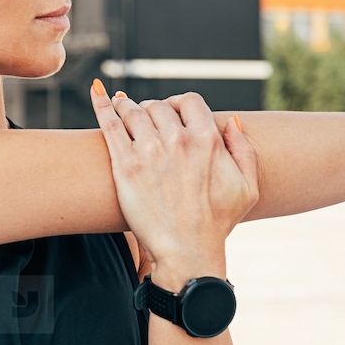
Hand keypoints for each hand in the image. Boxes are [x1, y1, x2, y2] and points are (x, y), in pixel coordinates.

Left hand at [89, 82, 258, 285]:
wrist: (187, 252)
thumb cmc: (217, 223)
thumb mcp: (247, 186)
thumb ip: (243, 149)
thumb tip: (232, 121)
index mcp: (207, 139)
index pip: (188, 101)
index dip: (179, 104)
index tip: (172, 114)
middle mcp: (178, 140)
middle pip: (158, 105)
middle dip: (153, 109)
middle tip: (146, 119)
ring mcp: (149, 150)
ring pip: (133, 111)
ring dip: (127, 106)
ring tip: (121, 106)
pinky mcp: (125, 165)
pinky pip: (110, 125)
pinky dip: (102, 105)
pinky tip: (97, 92)